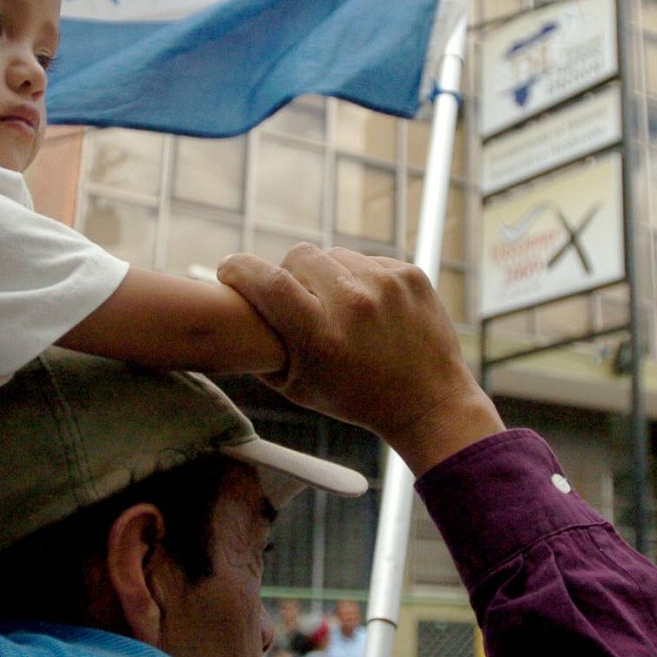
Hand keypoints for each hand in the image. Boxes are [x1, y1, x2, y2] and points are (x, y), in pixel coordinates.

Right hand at [217, 245, 503, 473]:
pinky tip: (371, 311)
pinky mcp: (410, 273)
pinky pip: (366, 260)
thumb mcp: (296, 386)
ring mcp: (386, 284)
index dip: (238, 269)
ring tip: (341, 310)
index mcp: (320, 336)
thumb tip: (229, 309)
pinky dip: (360, 279)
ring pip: (333, 255)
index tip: (228, 271)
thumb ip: (261, 346)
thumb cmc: (355, 397)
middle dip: (289, 273)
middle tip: (297, 299)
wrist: (428, 401)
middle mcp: (354, 304)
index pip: (267, 280)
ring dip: (328, 276)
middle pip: (298, 256)